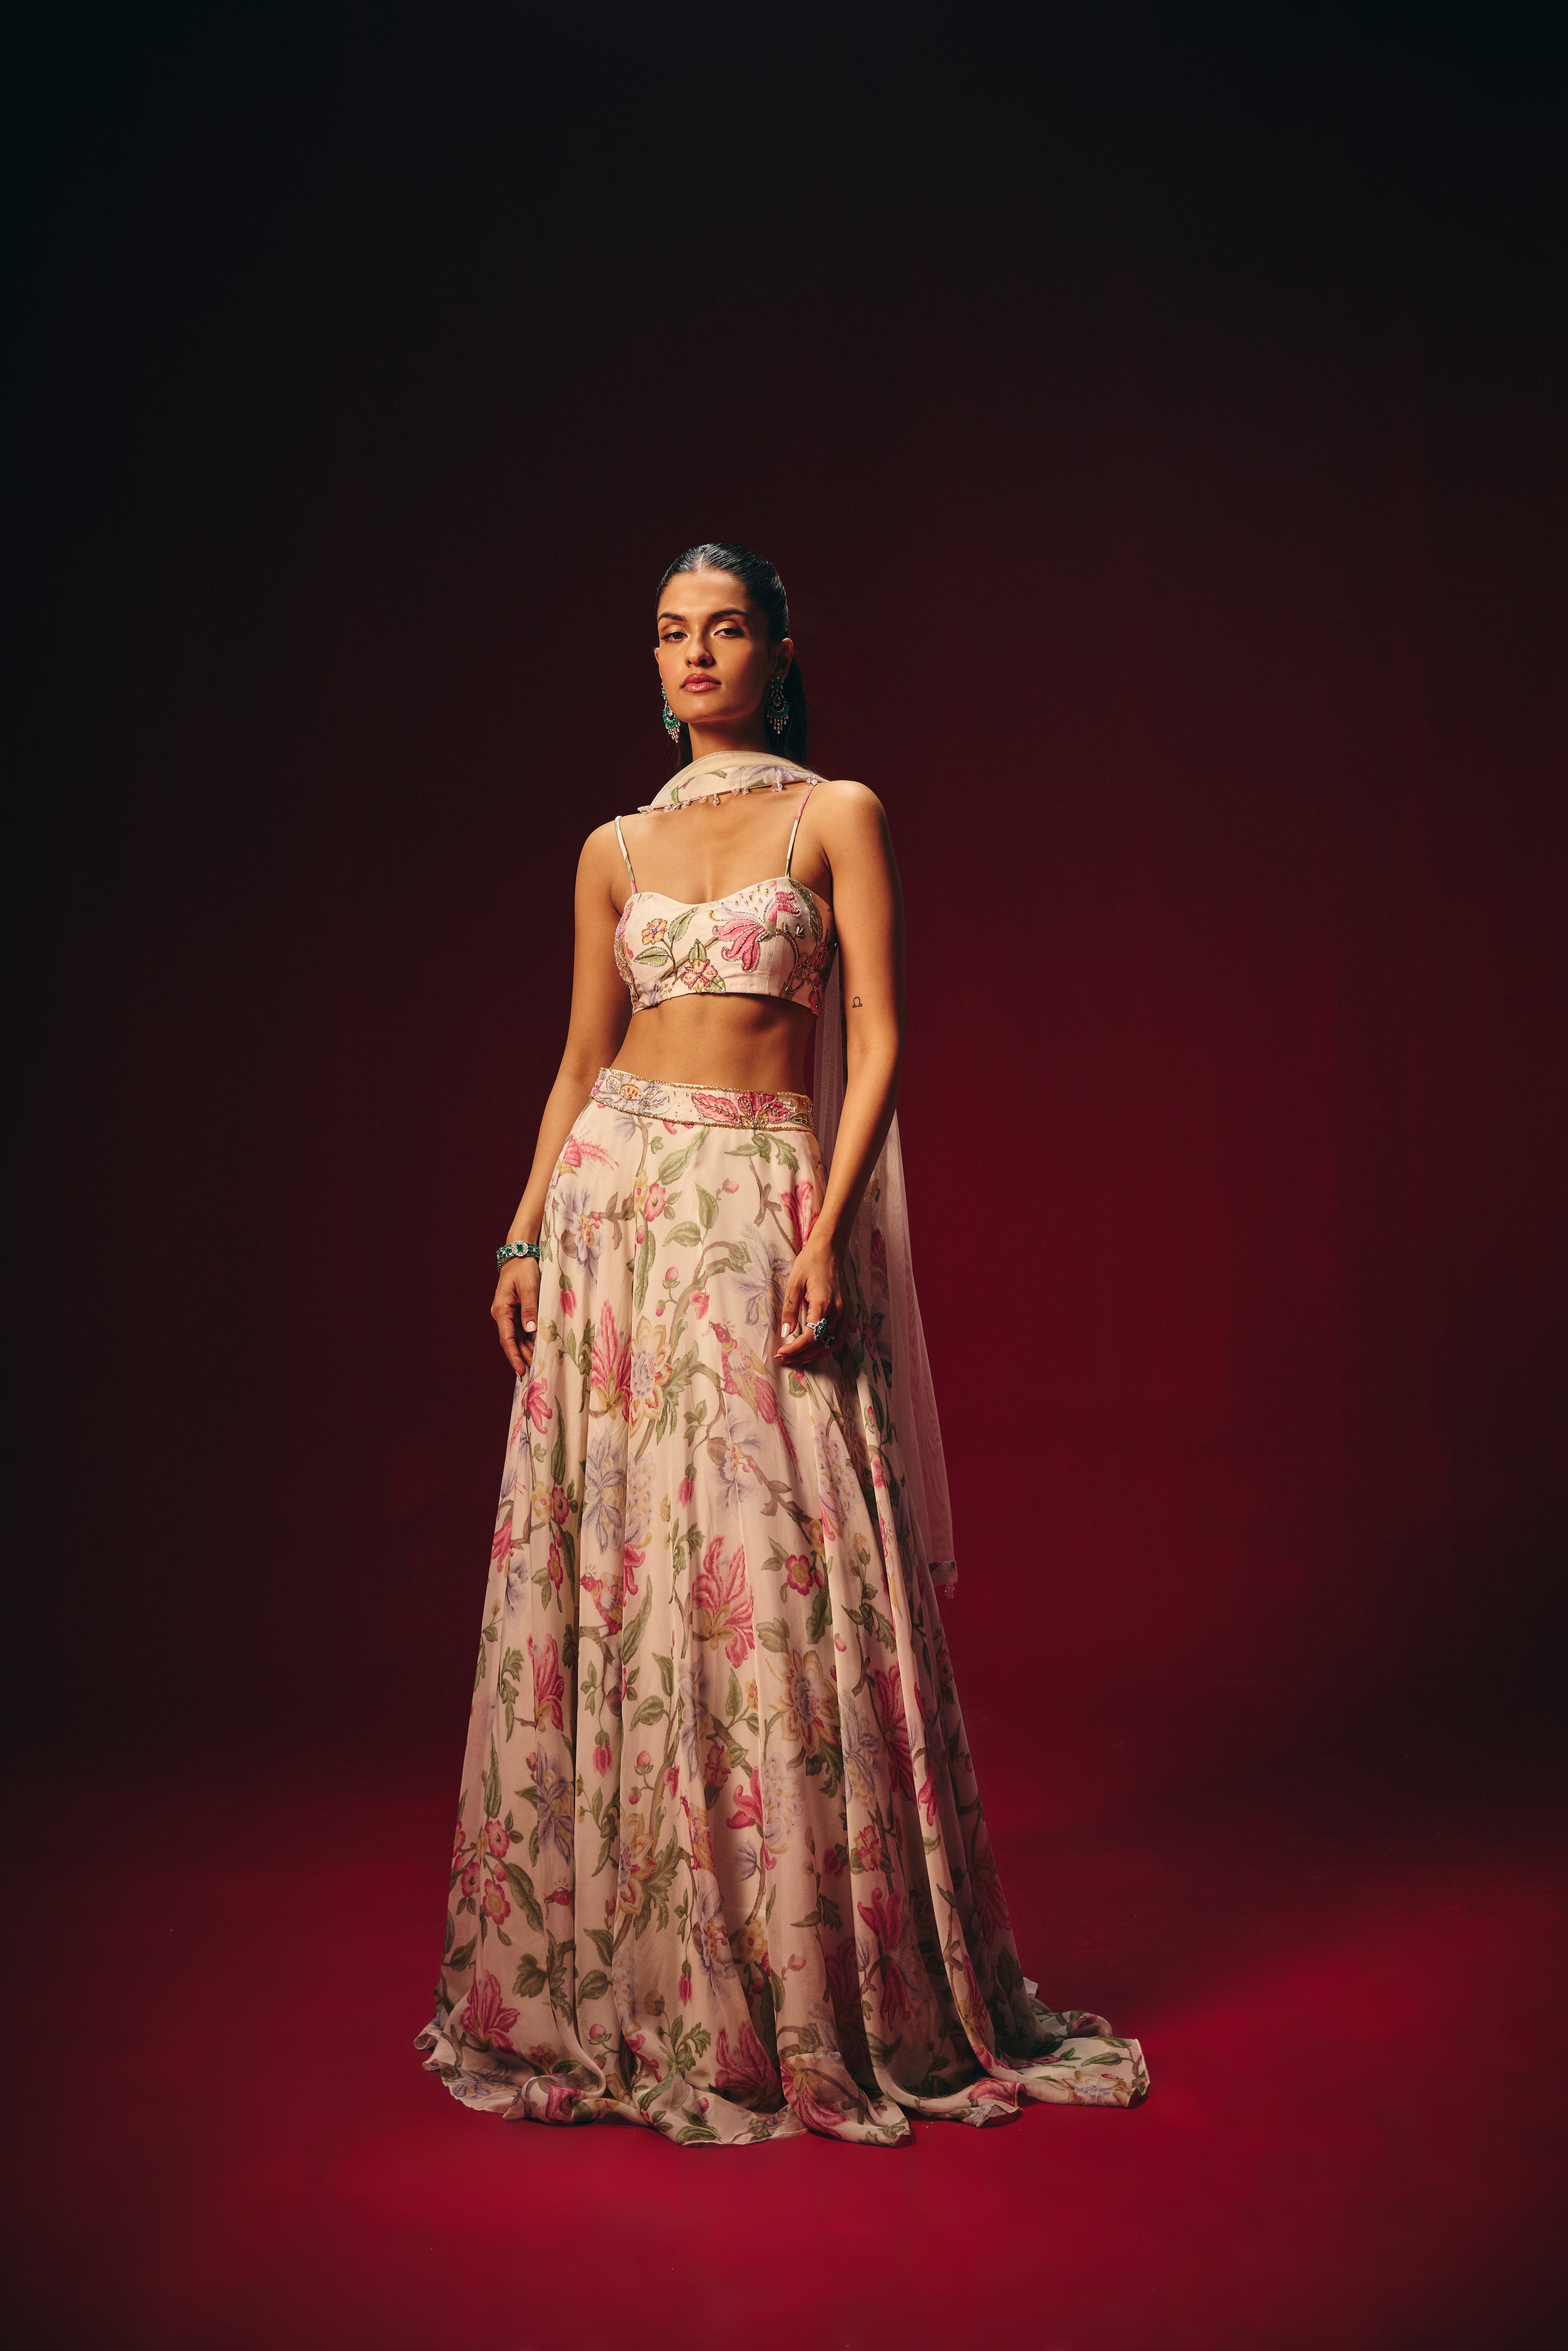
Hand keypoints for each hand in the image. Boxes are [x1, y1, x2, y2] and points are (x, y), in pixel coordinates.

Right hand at [491, 1255, 539, 1378]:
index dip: (514, 1356)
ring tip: (537, 1364)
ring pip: (517, 1337)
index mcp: (501, 1310)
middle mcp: (502, 1314)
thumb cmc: (524, 1269)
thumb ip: (530, 1309)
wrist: (519, 1254)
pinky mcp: (515, 1311)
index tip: (521, 1370)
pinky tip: (537, 1348)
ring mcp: (508, 1314)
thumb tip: (531, 1330)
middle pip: (512, 1341)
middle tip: (535, 1372)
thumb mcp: (529, 1287)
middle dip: (522, 1357)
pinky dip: (528, 1340)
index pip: (507, 1339)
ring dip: (526, 1350)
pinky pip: (521, 1329)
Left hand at [777, 1226, 842, 1367]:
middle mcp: (837, 1312)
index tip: (781, 1353)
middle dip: (801, 1355)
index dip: (795, 1349)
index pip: (810, 1338)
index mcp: (823, 1305)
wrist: (830, 1249)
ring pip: (832, 1344)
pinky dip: (826, 1347)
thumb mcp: (793, 1284)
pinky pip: (838, 1337)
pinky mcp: (846, 1311)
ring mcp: (844, 1313)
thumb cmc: (810, 1262)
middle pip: (821, 1345)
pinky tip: (814, 1349)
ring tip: (797, 1358)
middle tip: (784, 1359)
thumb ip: (790, 1310)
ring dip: (815, 1355)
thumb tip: (785, 1333)